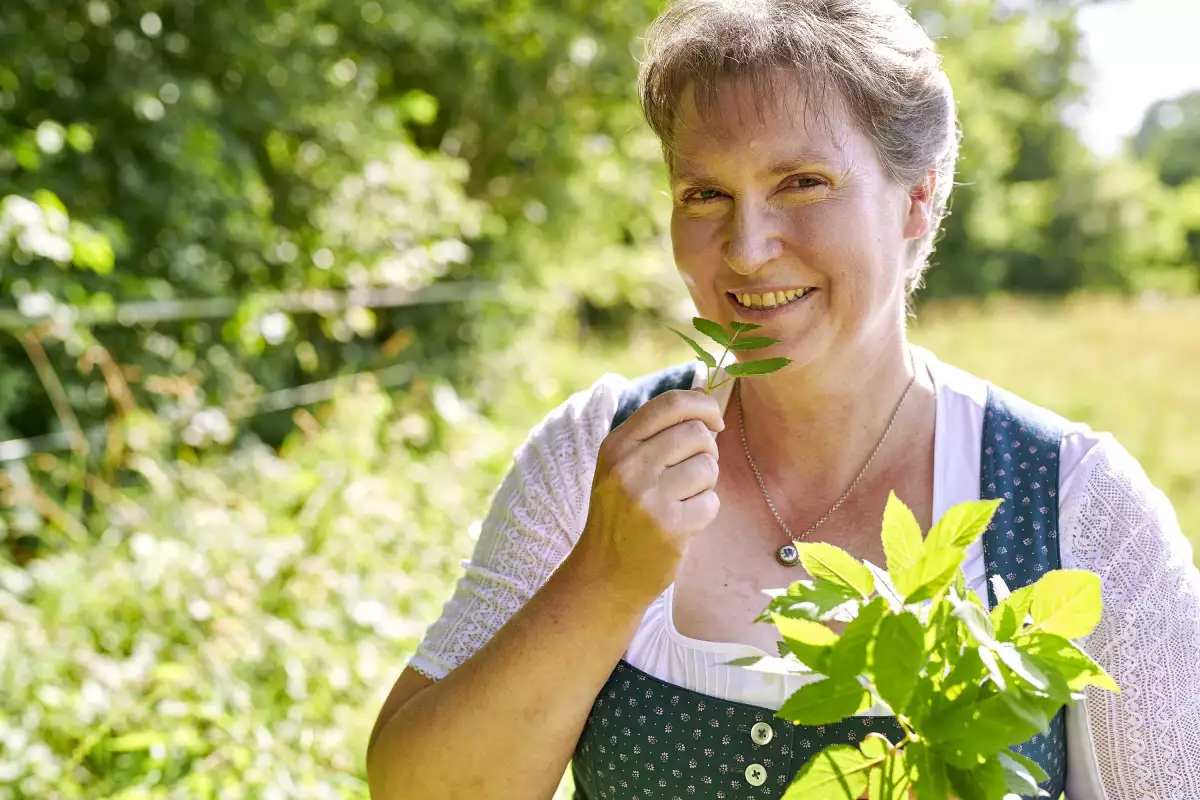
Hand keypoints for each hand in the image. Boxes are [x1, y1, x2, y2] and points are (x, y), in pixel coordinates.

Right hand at [570, 387, 724, 609]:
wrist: (605, 573)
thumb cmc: (622, 514)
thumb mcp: (623, 465)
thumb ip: (657, 432)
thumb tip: (704, 395)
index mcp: (616, 444)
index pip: (670, 403)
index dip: (702, 405)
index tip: (715, 421)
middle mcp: (628, 466)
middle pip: (696, 433)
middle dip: (707, 451)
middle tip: (692, 473)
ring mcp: (648, 497)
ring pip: (708, 467)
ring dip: (705, 484)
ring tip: (682, 499)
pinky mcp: (669, 527)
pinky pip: (711, 502)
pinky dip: (704, 512)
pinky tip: (683, 522)